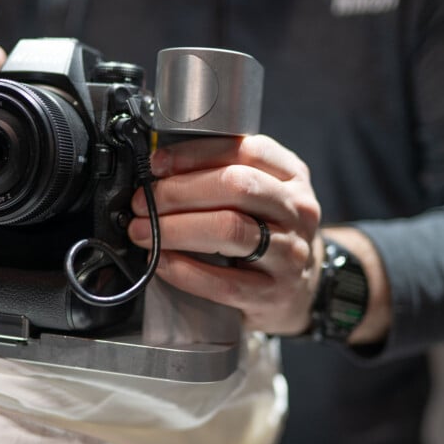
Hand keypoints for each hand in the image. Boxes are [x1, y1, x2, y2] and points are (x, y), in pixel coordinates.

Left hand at [128, 135, 322, 334]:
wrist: (302, 289)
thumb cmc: (268, 233)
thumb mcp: (261, 195)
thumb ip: (223, 175)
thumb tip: (160, 169)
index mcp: (291, 176)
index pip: (245, 150)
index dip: (194, 154)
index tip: (156, 164)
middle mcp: (297, 210)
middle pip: (236, 187)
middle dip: (178, 192)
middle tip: (141, 202)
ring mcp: (290, 253)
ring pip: (229, 230)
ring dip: (175, 228)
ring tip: (142, 231)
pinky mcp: (273, 294)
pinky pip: (223, 282)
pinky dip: (184, 271)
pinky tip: (160, 262)